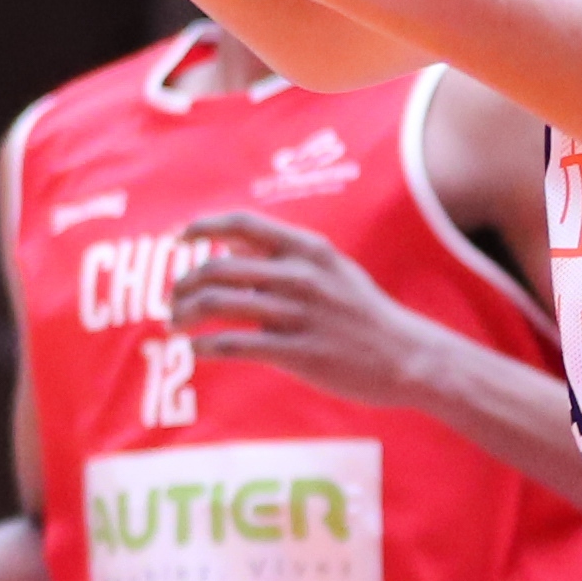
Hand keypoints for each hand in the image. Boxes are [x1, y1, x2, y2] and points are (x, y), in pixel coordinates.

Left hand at [168, 209, 428, 411]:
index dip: (202, 227)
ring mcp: (299, 314)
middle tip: (173, 300)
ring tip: (174, 325)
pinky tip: (197, 351)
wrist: (409, 357)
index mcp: (308, 249)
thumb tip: (232, 245)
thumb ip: (284, 257)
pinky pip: (234, 345)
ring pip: (217, 305)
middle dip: (183, 284)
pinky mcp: (298, 352)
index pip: (241, 223)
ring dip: (185, 315)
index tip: (179, 238)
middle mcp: (300, 275)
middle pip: (217, 268)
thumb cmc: (363, 314)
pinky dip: (205, 347)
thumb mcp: (332, 270)